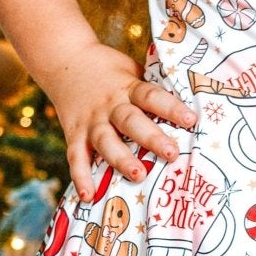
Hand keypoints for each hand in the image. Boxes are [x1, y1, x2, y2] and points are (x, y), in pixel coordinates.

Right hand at [53, 45, 197, 201]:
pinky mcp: (74, 134)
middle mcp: (110, 105)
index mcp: (128, 87)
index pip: (152, 96)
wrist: (63, 60)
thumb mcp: (131, 70)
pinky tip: (88, 196)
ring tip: (138, 176)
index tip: (191, 120)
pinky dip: (80, 176)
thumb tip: (188, 100)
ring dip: (121, 159)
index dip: (171, 108)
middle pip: (131, 121)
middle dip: (151, 138)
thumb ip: (150, 88)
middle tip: (172, 153)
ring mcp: (91, 121)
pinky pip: (76, 157)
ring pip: (106, 141)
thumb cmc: (108, 70)